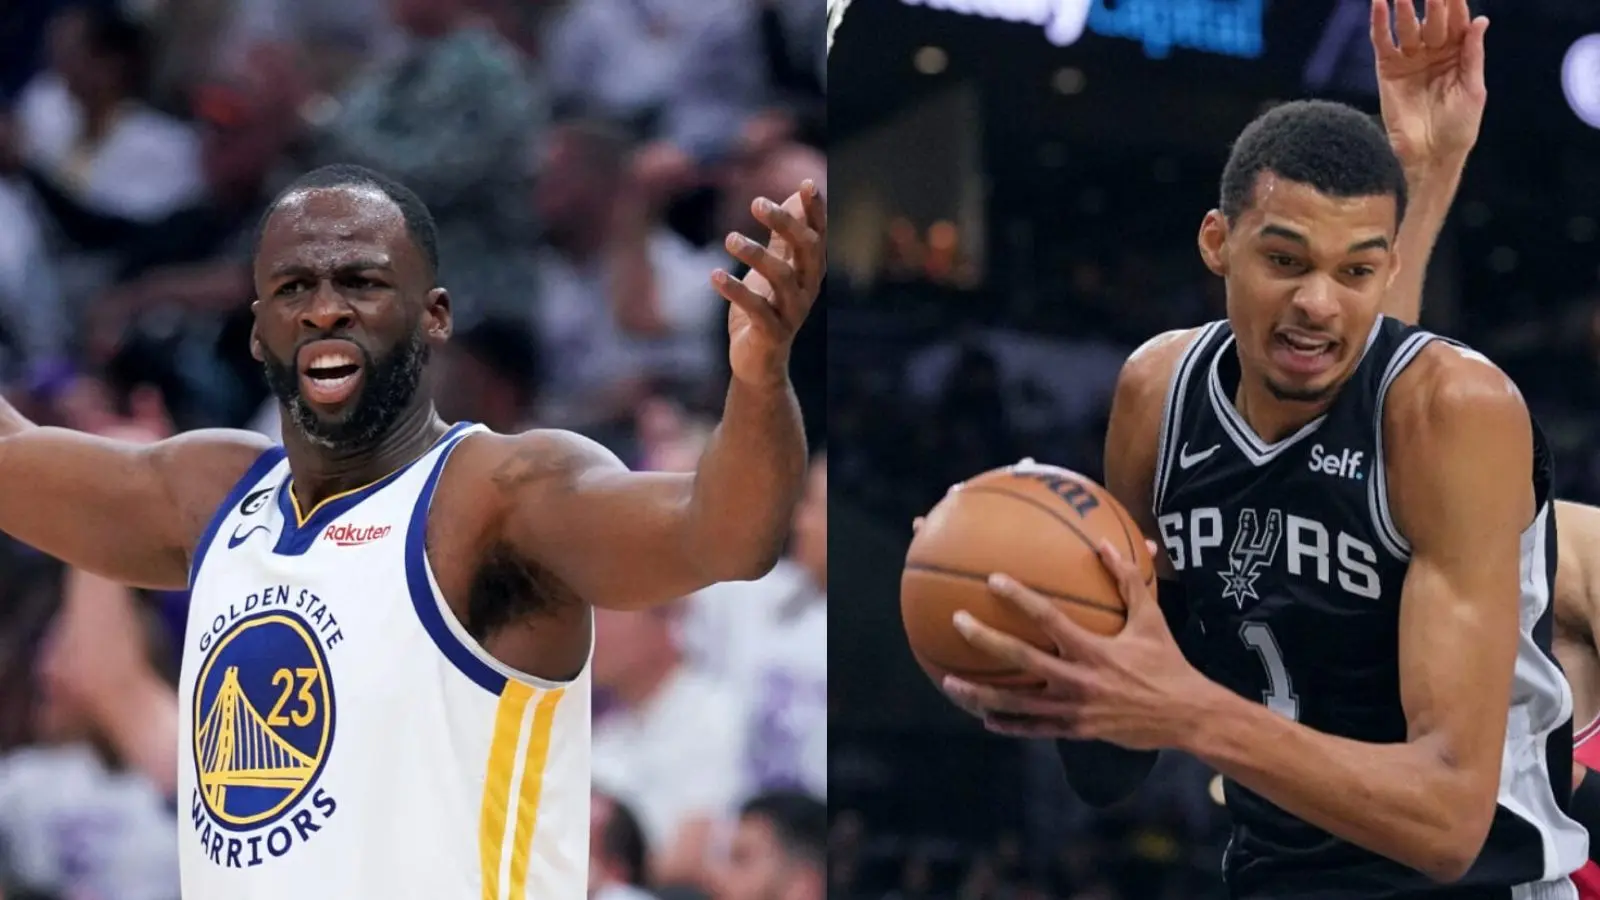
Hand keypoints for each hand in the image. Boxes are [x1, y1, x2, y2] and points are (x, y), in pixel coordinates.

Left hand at [715, 181, 825, 387]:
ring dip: (756, 254)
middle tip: (756, 202)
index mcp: (809, 272)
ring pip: (782, 278)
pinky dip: (736, 291)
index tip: (807, 184)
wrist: (759, 364)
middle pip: (806, 251)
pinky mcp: (772, 334)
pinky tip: (715, 275)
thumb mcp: (774, 270)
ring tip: (730, 238)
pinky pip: (757, 309)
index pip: (818, 235)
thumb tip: (793, 196)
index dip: (816, 211)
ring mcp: (792, 313)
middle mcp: (807, 290)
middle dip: (785, 223)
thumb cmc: (766, 310)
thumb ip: (783, 238)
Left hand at [940, 541, 1209, 749]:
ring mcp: (1073, 709)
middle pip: (1020, 659)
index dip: (1019, 598)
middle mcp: (1078, 679)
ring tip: (950, 683)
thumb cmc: (1167, 662)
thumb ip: (1128, 580)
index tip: (993, 580)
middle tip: (957, 622)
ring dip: (981, 693)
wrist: (1186, 716)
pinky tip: (985, 719)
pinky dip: (1008, 724)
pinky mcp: (1075, 730)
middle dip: (985, 640)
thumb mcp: (1151, 618)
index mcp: (1093, 649)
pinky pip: (1034, 729)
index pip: (1048, 618)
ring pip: (1017, 702)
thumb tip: (1106, 543)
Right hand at [1370, 0, 1487, 170]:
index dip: (1455, 2)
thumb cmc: (1459, 127)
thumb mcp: (1473, 89)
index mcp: (1458, 54)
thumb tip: (1480, 20)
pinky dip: (1379, 23)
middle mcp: (1434, 53)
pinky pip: (1382, 42)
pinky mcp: (1387, 71)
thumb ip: (1472, 55)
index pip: (1458, 21)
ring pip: (1407, 26)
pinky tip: (1378, 4)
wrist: (1430, 156)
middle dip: (1432, 0)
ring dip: (1405, 7)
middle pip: (1433, 19)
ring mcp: (1410, 60)